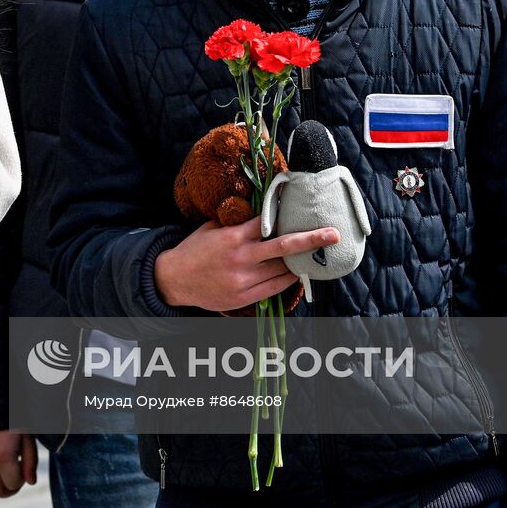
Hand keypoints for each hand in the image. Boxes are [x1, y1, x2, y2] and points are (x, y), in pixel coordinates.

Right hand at [0, 430, 37, 497]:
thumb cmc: (12, 419)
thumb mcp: (27, 438)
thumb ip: (30, 462)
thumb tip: (31, 482)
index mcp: (3, 454)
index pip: (13, 483)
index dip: (22, 480)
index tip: (23, 466)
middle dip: (10, 488)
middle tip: (16, 475)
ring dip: (0, 485)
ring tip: (6, 471)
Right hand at [154, 216, 338, 311]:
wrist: (173, 280)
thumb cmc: (194, 249)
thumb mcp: (211, 228)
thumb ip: (235, 222)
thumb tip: (260, 210)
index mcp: (232, 237)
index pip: (267, 223)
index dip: (287, 215)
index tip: (304, 209)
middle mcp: (241, 259)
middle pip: (284, 247)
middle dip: (311, 240)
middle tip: (333, 234)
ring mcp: (243, 281)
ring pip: (282, 270)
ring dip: (300, 262)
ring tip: (318, 255)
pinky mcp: (243, 298)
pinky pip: (274, 289)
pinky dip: (288, 280)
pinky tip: (298, 272)